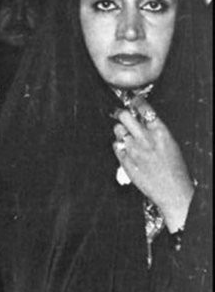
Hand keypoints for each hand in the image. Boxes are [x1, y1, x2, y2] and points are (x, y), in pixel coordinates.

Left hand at [112, 97, 193, 230]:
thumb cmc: (175, 169)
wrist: (172, 190)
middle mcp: (145, 138)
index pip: (144, 108)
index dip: (136, 102)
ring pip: (118, 130)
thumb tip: (143, 120)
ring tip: (127, 136)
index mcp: (160, 131)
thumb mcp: (170, 143)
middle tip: (121, 115)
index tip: (133, 101)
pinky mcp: (125, 161)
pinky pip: (116, 146)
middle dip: (122, 114)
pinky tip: (126, 150)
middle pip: (124, 116)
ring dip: (121, 131)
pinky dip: (119, 146)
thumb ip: (155, 130)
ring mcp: (133, 150)